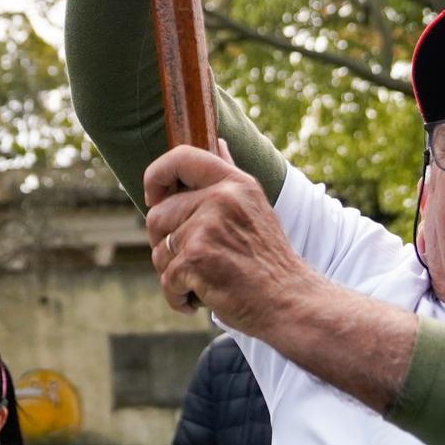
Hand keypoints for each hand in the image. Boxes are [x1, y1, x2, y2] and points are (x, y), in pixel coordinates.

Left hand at [140, 141, 314, 326]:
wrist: (290, 302)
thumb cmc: (269, 263)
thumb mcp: (255, 207)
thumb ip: (230, 174)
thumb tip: (218, 142)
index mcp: (235, 183)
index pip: (181, 157)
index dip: (156, 175)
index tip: (154, 197)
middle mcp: (222, 198)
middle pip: (157, 215)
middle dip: (164, 245)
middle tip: (190, 263)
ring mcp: (208, 227)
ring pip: (159, 252)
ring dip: (174, 276)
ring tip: (204, 283)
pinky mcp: (197, 257)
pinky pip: (167, 279)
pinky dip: (178, 297)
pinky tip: (198, 302)